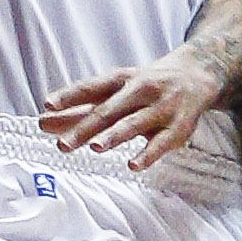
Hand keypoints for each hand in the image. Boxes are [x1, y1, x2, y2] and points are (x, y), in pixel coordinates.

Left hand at [40, 49, 223, 167]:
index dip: (69, 96)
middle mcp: (139, 91)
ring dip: (115, 135)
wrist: (197, 75)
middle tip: (62, 144)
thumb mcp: (116, 91)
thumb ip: (82, 108)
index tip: (47, 106)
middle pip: (108, 110)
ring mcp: (159, 109)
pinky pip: (161, 143)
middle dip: (85, 127)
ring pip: (134, 123)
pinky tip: (132, 165)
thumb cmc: (147, 86)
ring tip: (95, 147)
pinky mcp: (177, 128)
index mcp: (121, 80)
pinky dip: (147, 154)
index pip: (91, 87)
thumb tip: (44, 122)